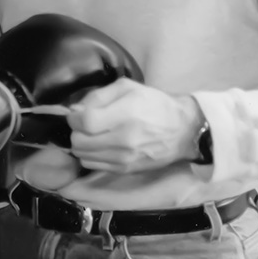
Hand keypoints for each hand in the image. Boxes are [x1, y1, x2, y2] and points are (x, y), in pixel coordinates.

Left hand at [66, 78, 203, 173]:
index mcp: (125, 115)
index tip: (76, 114)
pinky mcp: (125, 170)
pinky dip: (91, 156)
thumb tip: (74, 110)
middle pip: (79, 142)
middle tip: (86, 124)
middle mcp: (123, 140)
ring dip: (82, 145)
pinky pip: (93, 165)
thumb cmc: (155, 104)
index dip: (73, 118)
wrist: (183, 130)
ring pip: (82, 156)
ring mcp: (124, 159)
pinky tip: (101, 146)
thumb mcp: (128, 88)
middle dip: (77, 131)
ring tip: (94, 135)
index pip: (84, 122)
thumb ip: (98, 96)